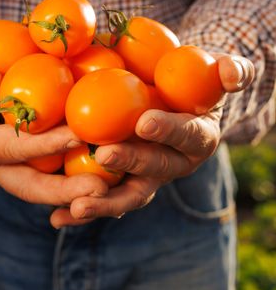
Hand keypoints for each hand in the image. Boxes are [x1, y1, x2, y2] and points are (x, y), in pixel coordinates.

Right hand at [0, 62, 107, 204]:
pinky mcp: (24, 158)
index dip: (44, 145)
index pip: (13, 149)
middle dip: (67, 192)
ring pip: (47, 183)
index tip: (78, 136)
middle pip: (34, 186)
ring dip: (77, 187)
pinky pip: (51, 169)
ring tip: (113, 183)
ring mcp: (11, 166)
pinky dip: (75, 170)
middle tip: (102, 190)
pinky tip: (105, 162)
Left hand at [50, 53, 254, 227]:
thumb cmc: (192, 84)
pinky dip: (81, 210)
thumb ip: (229, 71)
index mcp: (197, 138)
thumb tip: (231, 74)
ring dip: (103, 203)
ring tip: (76, 207)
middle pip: (154, 169)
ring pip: (128, 195)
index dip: (169, 130)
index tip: (144, 123)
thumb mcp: (217, 70)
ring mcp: (146, 177)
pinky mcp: (122, 182)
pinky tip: (57, 219)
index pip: (187, 134)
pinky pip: (104, 198)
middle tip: (103, 155)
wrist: (173, 100)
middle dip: (130, 163)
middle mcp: (173, 164)